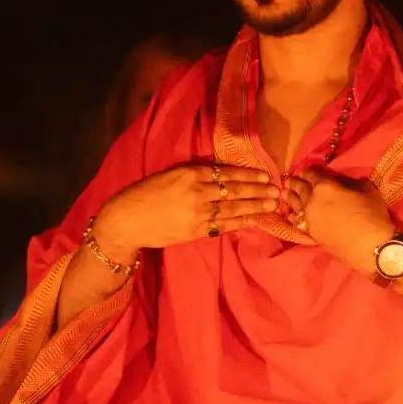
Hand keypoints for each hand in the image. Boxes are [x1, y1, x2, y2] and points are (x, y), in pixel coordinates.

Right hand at [94, 163, 277, 254]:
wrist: (126, 221)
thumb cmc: (145, 194)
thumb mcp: (170, 175)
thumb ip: (194, 174)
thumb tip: (221, 174)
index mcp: (189, 174)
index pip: (225, 173)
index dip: (247, 174)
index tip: (264, 175)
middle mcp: (197, 192)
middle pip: (234, 190)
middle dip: (258, 190)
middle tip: (276, 190)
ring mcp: (198, 213)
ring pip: (233, 208)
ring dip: (255, 207)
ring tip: (272, 204)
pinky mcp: (195, 231)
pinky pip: (223, 225)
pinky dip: (240, 223)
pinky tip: (254, 220)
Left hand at [285, 169, 394, 272]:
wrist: (371, 248)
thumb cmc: (372, 216)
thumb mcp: (368, 191)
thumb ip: (353, 183)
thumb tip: (345, 183)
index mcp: (324, 186)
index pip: (312, 173)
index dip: (311, 170)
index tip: (310, 170)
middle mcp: (311, 200)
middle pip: (299, 187)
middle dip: (296, 182)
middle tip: (291, 179)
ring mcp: (308, 218)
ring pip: (294, 204)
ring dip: (289, 196)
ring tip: (285, 193)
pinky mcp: (310, 233)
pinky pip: (296, 221)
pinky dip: (293, 215)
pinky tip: (291, 214)